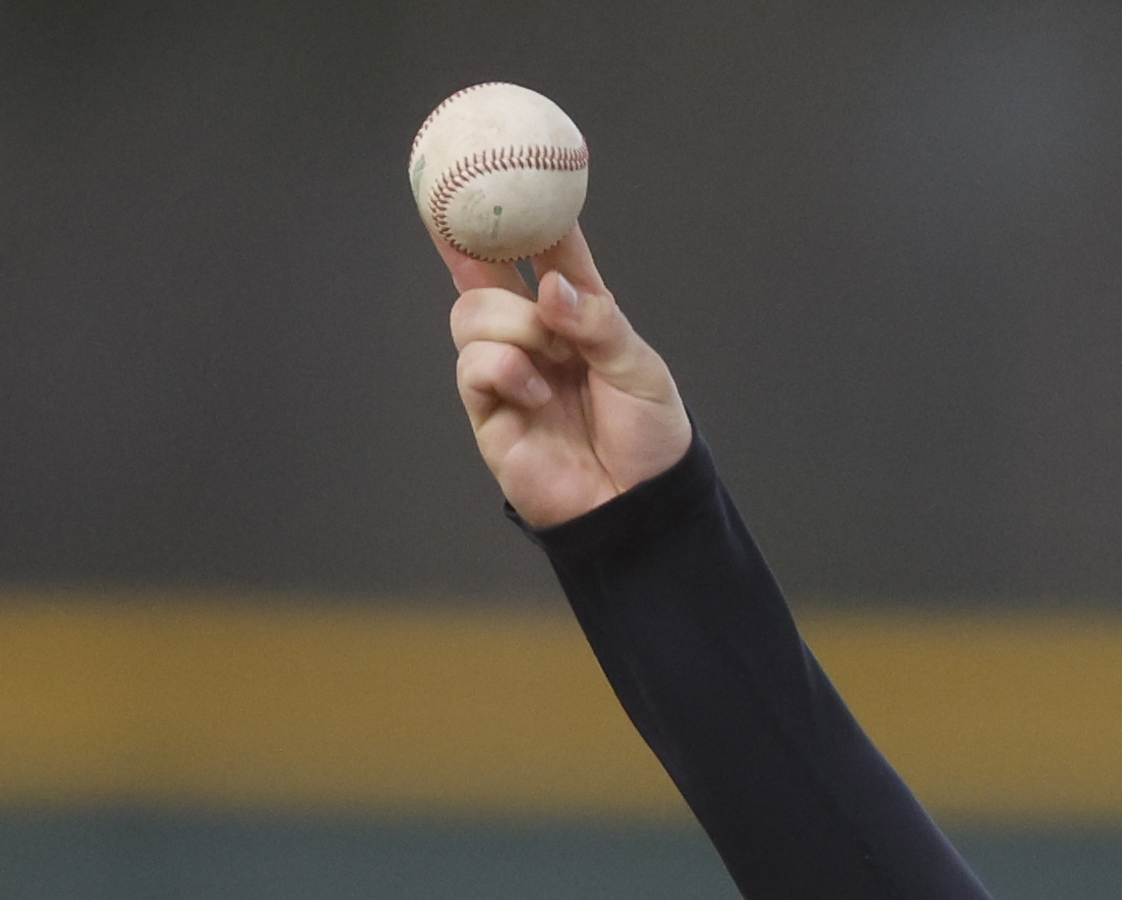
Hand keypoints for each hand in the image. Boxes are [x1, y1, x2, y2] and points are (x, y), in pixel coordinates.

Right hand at [439, 225, 690, 526]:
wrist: (643, 513)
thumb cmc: (650, 441)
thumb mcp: (640, 371)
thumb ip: (599, 321)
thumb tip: (552, 287)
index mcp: (577, 316)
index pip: (544, 250)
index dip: (524, 210)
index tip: (505, 164)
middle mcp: (536, 337)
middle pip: (486, 271)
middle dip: (484, 247)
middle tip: (501, 240)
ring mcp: (509, 371)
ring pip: (471, 313)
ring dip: (509, 323)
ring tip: (548, 355)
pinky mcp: (490, 412)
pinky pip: (471, 365)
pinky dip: (499, 365)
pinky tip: (533, 387)